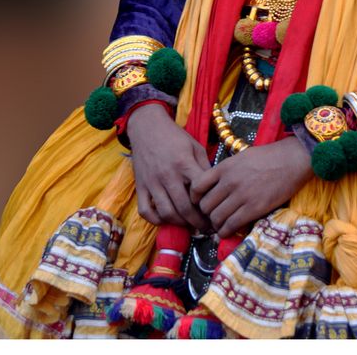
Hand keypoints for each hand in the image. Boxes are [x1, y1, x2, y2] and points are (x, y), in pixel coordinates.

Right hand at [127, 103, 210, 231]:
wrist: (147, 127)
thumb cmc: (175, 137)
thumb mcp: (195, 146)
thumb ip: (204, 167)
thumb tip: (215, 188)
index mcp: (184, 163)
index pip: (200, 192)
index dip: (209, 206)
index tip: (216, 213)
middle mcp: (167, 175)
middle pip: (184, 208)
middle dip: (198, 223)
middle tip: (206, 228)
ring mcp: (152, 183)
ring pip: (167, 213)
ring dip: (180, 224)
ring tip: (190, 225)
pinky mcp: (140, 187)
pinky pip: (146, 212)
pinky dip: (156, 220)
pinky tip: (167, 219)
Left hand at [193, 138, 312, 238]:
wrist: (292, 159)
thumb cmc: (269, 156)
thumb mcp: (242, 157)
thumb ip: (226, 171)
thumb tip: (216, 186)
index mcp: (225, 167)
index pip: (197, 186)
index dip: (195, 198)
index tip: (199, 202)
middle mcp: (229, 182)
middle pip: (205, 205)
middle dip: (206, 214)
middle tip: (212, 216)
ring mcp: (241, 196)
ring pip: (216, 218)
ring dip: (216, 224)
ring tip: (221, 224)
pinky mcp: (253, 208)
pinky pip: (230, 225)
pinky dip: (225, 232)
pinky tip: (227, 231)